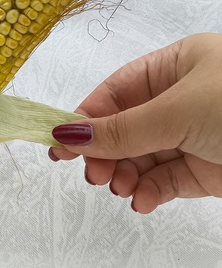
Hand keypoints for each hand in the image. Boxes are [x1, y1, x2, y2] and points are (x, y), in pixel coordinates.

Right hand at [49, 32, 221, 213]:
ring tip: (119, 188)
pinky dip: (149, 192)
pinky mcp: (207, 169)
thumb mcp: (179, 111)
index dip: (86, 116)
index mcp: (176, 66)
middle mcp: (182, 98)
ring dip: (125, 174)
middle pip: (126, 126)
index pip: (117, 90)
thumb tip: (63, 136)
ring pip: (142, 156)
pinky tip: (141, 201)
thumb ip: (121, 128)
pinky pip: (166, 179)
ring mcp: (193, 135)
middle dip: (106, 151)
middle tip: (92, 175)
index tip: (60, 143)